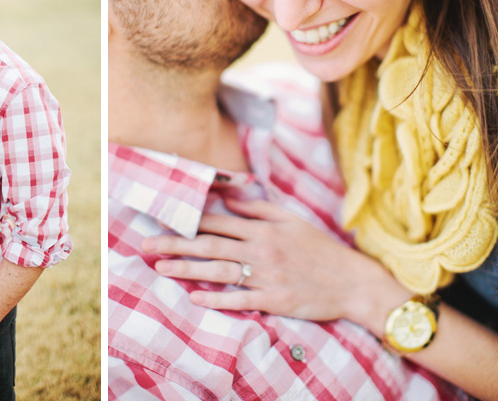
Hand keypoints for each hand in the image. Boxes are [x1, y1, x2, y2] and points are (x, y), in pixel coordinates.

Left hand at [143, 198, 400, 322]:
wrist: (352, 282)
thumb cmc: (321, 249)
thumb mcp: (293, 220)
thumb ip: (260, 208)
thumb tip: (231, 196)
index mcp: (264, 229)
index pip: (219, 221)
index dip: (189, 221)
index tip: (164, 219)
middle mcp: (261, 250)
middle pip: (209, 245)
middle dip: (174, 245)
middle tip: (145, 245)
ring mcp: (266, 277)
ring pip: (218, 271)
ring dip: (186, 270)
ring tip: (159, 268)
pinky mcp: (273, 301)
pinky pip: (239, 299)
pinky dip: (216, 298)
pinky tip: (194, 296)